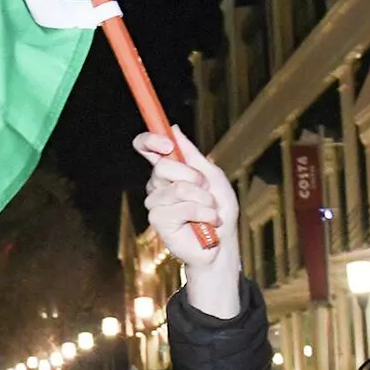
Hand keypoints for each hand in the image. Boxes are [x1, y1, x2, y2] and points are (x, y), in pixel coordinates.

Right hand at [135, 128, 242, 316]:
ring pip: (177, 188)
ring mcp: (156, 203)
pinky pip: (183, 207)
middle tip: (206, 190)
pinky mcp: (159, 221)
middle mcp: (158, 185)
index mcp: (168, 171)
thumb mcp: (211, 175)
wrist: (223, 241)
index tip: (166, 143)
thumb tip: (174, 129)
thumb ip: (191, 153)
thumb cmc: (218, 209)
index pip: (146, 147)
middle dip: (193, 177)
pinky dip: (202, 212)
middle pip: (163, 166)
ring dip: (203, 199)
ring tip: (209, 211)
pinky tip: (206, 222)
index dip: (150, 140)